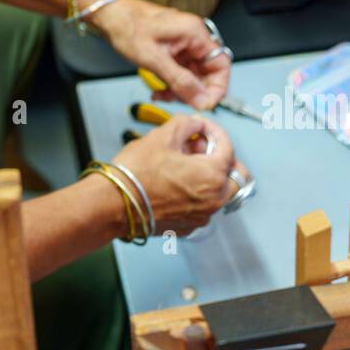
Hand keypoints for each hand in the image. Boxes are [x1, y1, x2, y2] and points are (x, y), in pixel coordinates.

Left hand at [90, 0, 230, 110]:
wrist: (108, 15)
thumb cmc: (127, 25)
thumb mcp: (154, 59)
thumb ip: (180, 81)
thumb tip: (202, 100)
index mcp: (194, 33)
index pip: (222, 64)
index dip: (217, 87)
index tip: (205, 104)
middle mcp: (192, 37)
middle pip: (208, 72)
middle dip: (195, 91)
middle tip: (179, 102)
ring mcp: (183, 44)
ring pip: (193, 75)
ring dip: (180, 90)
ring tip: (162, 95)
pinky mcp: (172, 49)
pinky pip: (180, 72)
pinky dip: (172, 84)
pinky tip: (158, 90)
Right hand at [113, 115, 248, 235]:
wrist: (113, 204)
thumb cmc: (135, 174)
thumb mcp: (162, 135)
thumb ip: (186, 124)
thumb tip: (195, 124)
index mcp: (212, 176)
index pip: (227, 146)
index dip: (214, 130)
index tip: (201, 126)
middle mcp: (213, 200)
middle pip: (236, 175)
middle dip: (220, 156)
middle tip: (200, 146)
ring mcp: (202, 216)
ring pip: (220, 192)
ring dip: (210, 175)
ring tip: (184, 162)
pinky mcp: (188, 226)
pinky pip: (203, 206)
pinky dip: (197, 193)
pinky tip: (176, 181)